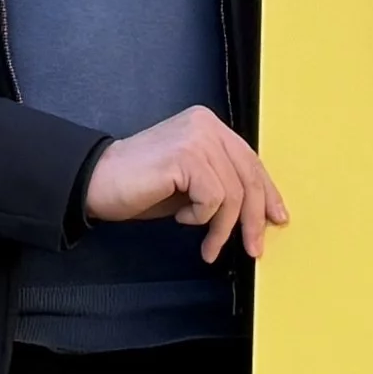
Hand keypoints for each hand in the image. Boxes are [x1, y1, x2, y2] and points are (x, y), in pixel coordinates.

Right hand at [86, 106, 288, 263]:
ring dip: (222, 228)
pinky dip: (200, 217)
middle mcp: (206, 125)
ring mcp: (196, 137)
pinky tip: (180, 218)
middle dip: (253, 219)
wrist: (96, 182)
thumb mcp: (191, 182)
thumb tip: (259, 209)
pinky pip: (213, 198)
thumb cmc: (141, 186)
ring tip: (207, 246)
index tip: (276, 219)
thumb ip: (221, 182)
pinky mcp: (185, 156)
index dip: (267, 193)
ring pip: (233, 193)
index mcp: (209, 125)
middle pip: (248, 176)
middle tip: (252, 249)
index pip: (250, 161)